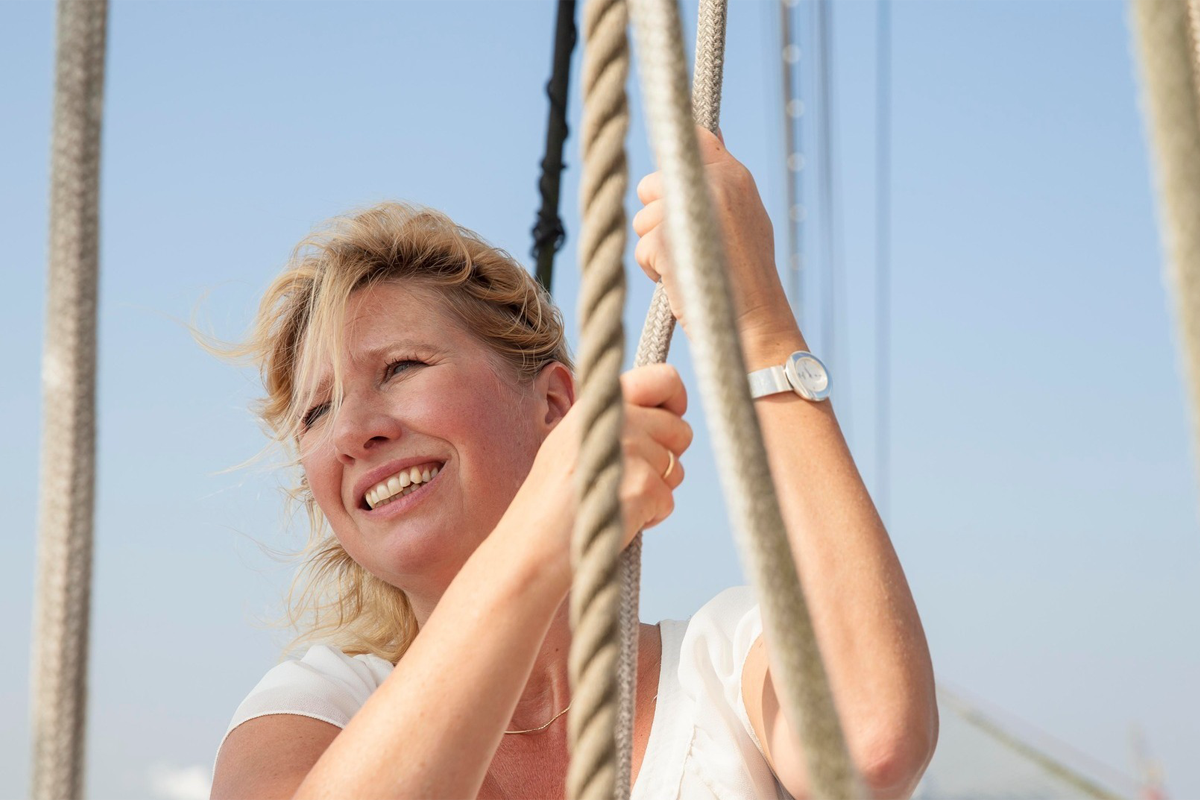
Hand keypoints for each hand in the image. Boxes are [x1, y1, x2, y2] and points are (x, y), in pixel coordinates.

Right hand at [507, 364, 692, 581]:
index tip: (667, 426)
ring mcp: (627, 449)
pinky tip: (615, 521)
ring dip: (655, 492)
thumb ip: (616, 424)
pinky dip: (650, 517)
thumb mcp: (573, 445)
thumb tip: (673, 422)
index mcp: (593, 403)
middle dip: (666, 460)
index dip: (676, 402)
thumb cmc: (549, 505)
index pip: (664, 378)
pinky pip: (668, 500)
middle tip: (627, 480)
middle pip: (680, 430)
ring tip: (611, 502)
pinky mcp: (640, 485)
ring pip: (677, 469)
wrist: (527, 550)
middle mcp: (613, 417)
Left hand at [632, 127, 798, 348]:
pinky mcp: (666, 239)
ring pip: (642, 219)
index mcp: (734, 175)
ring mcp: (688, 209)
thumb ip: (718, 185)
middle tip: (684, 244)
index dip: (676, 161)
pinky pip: (641, 249)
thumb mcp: (744, 217)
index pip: (692, 136)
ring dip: (655, 247)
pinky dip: (653, 271)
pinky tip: (681, 280)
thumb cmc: (747, 277)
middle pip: (651, 183)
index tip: (676, 187)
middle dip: (657, 216)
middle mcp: (713, 183)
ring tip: (689, 265)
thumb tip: (694, 145)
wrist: (755, 320)